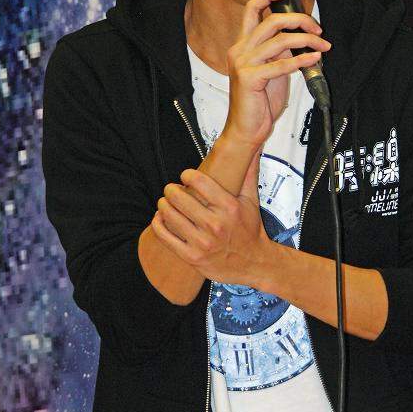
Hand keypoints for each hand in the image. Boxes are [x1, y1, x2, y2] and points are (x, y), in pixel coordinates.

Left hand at [151, 157, 274, 286]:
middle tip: (171, 189)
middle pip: (179, 197)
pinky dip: (158, 224)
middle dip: (171, 189)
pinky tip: (160, 218)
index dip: (187, 175)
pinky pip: (165, 236)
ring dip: (163, 205)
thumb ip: (249, 172)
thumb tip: (254, 148)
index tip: (185, 176)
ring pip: (170, 215)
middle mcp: (215, 225)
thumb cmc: (250, 231)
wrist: (254, 263)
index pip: (199, 182)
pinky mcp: (192, 256)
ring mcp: (202, 242)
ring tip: (165, 202)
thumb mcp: (252, 201)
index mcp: (229, 208)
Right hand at [223, 0, 330, 147]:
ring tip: (323, 46)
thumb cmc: (258, 101)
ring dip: (307, 40)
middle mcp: (239, 50)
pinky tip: (314, 59)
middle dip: (299, 20)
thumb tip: (301, 39)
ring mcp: (243, 63)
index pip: (251, 10)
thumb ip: (279, 53)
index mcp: (241, 45)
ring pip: (280, 40)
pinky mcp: (249, 78)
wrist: (245, 129)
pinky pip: (282, 64)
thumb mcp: (269, 70)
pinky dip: (302, 59)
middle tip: (318, 28)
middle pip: (271, 21)